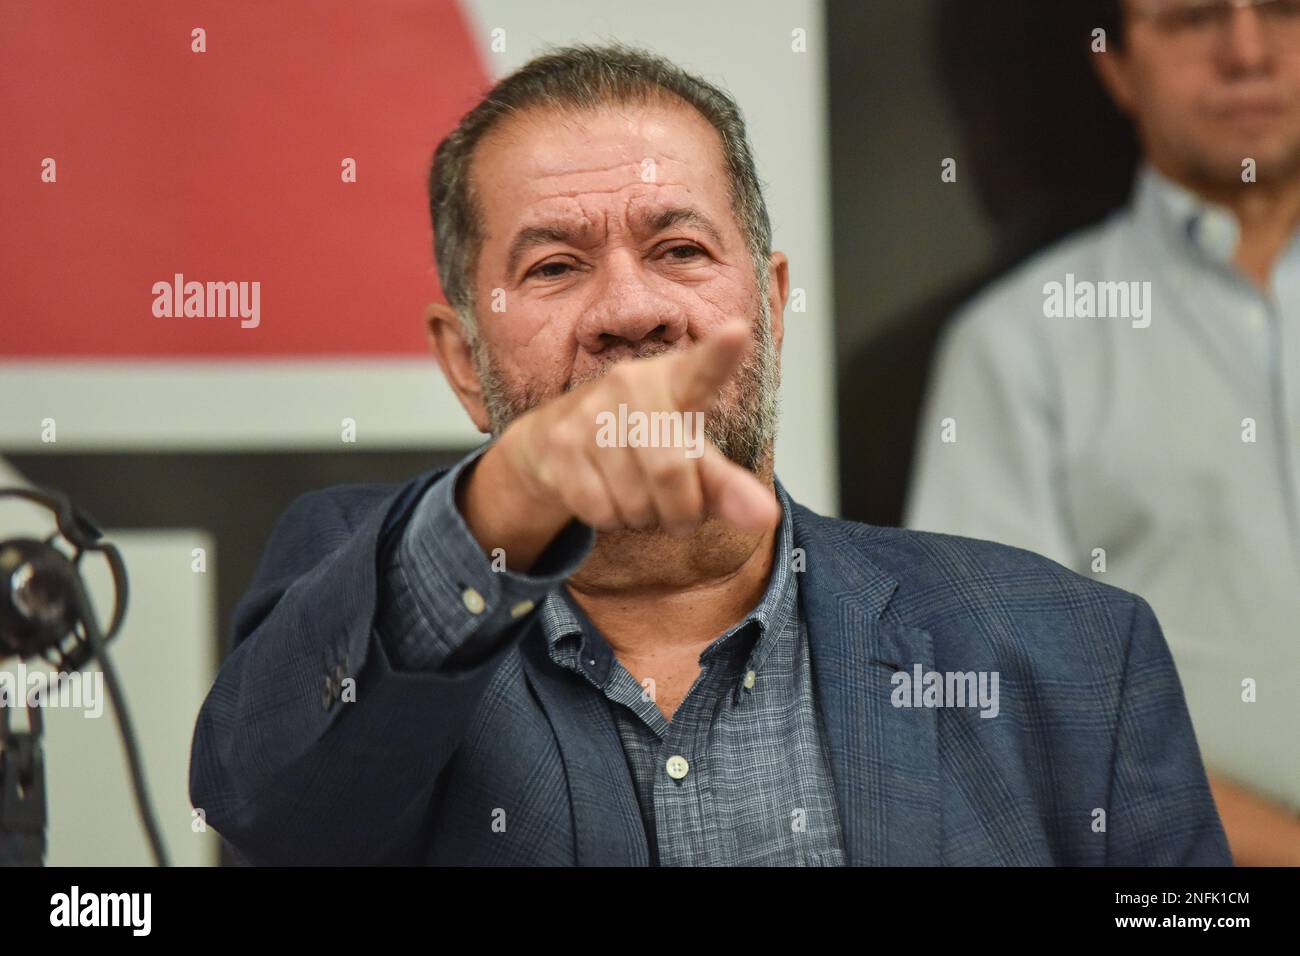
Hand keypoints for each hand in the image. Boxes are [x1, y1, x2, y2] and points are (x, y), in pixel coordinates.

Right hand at [462, 320, 778, 567]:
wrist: (554, 442)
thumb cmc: (641, 444)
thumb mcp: (690, 457)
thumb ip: (730, 487)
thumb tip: (767, 518)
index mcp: (676, 378)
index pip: (703, 368)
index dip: (721, 354)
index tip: (737, 333)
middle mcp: (631, 384)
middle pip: (671, 472)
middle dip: (681, 511)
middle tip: (680, 511)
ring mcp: (589, 412)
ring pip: (634, 500)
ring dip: (644, 518)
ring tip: (637, 495)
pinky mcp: (559, 444)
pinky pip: (600, 510)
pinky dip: (612, 520)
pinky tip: (607, 495)